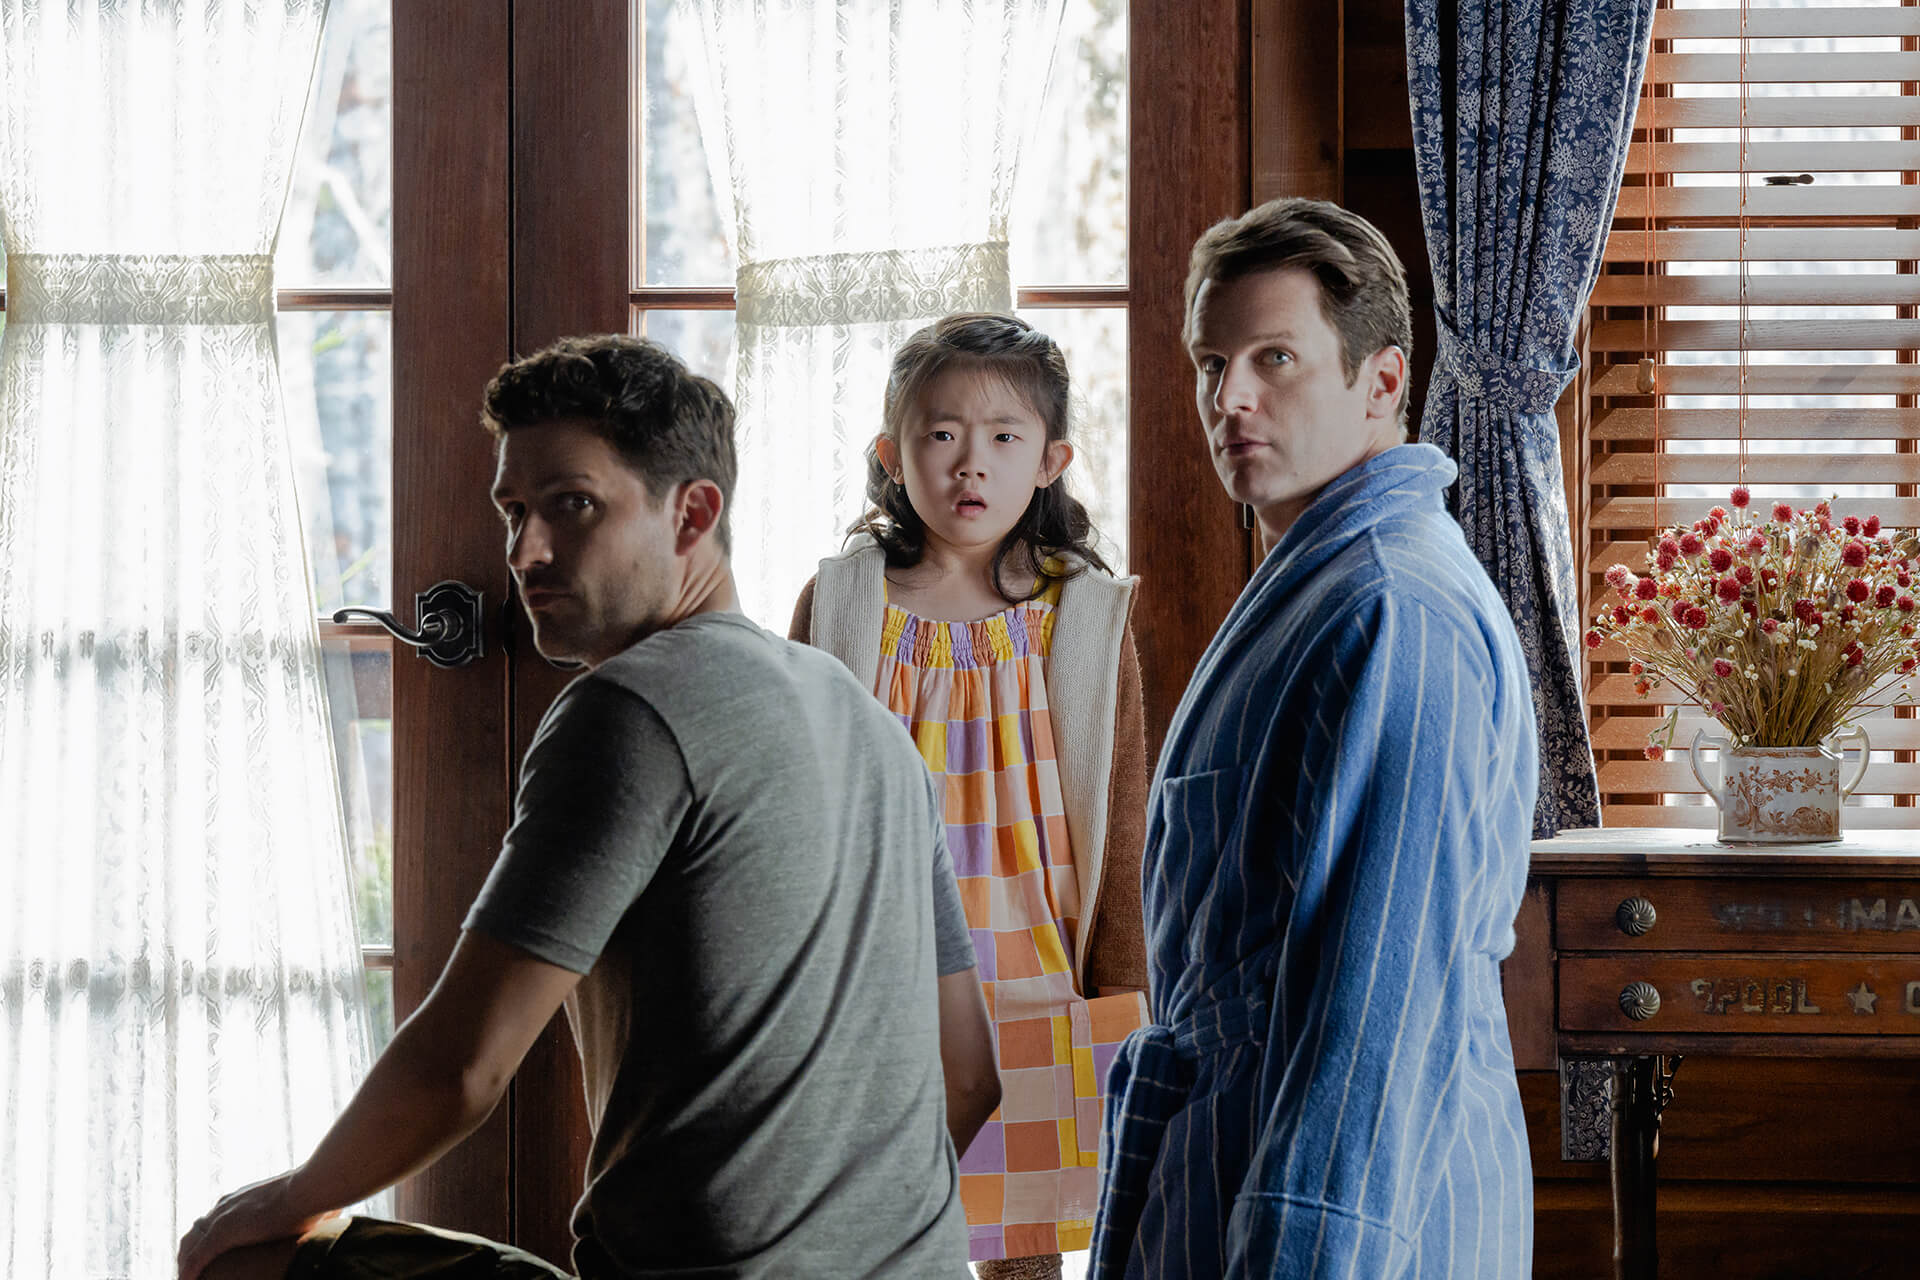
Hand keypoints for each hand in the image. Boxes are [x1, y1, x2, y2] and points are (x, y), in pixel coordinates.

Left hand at [175, 1173, 334, 1279]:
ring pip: (191, 1245)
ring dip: (185, 1264)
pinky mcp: (224, 1232)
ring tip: (188, 1279)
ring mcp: (224, 1217)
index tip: (210, 1253)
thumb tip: (331, 1215)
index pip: (215, 1218)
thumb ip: (304, 1210)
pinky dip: (188, 1272)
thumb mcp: (304, 1203)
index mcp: (243, 1197)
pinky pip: (197, 1258)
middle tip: (192, 1271)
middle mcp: (227, 1205)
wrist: (311, 1188)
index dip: (208, 1236)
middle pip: (197, 1230)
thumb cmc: (315, 1195)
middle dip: (190, 1251)